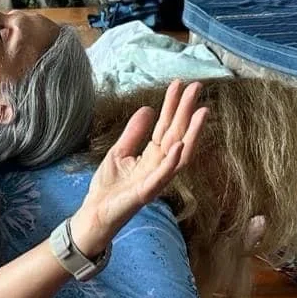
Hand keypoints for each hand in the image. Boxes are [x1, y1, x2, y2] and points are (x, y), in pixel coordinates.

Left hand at [73, 80, 206, 253]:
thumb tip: (148, 108)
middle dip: (187, 111)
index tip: (180, 84)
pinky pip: (163, 175)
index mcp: (152, 156)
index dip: (173, 105)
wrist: (95, 213)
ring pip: (179, 154)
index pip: (166, 126)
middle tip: (197, 87)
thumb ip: (134, 132)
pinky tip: (180, 144)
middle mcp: (159, 166)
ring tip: (201, 111)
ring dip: (192, 133)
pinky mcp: (146, 192)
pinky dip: (172, 161)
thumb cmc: (109, 187)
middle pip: (177, 134)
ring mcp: (155, 179)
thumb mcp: (120, 152)